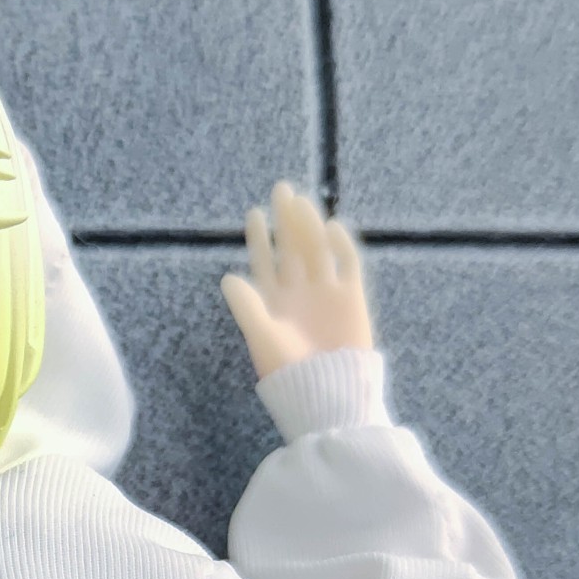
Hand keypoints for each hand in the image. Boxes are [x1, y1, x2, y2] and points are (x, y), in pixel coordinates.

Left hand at [220, 182, 372, 379]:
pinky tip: (332, 227)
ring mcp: (325, 291)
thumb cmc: (289, 369)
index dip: (261, 238)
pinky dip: (342, 246)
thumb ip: (247, 306)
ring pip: (317, 250)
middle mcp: (299, 291)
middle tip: (281, 189)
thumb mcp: (261, 336)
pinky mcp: (351, 296)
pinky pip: (348, 264)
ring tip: (301, 202)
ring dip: (310, 226)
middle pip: (292, 247)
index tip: (255, 213)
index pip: (265, 261)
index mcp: (273, 300)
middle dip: (286, 220)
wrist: (327, 390)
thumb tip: (227, 276)